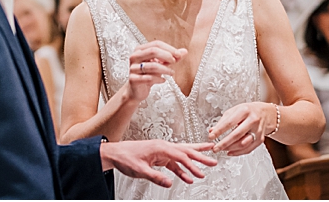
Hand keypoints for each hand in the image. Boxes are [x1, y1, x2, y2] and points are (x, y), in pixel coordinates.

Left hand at [99, 140, 216, 187]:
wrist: (114, 153)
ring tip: (207, 165)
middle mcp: (163, 146)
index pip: (181, 156)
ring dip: (194, 162)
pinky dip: (182, 170)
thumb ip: (155, 177)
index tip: (201, 172)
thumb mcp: (140, 170)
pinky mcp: (159, 157)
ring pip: (182, 155)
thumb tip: (169, 183)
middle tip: (214, 160)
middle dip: (201, 157)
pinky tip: (188, 177)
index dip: (192, 165)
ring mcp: (162, 151)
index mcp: (160, 147)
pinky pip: (174, 163)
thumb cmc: (125, 157)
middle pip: (186, 151)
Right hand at [120, 41, 184, 104]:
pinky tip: (163, 80)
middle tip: (175, 61)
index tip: (178, 54)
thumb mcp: (160, 64)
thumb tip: (184, 51)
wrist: (136, 90)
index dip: (169, 48)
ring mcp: (133, 68)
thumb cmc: (148, 74)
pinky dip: (159, 79)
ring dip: (165, 69)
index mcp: (140, 50)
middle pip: (153, 51)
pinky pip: (149, 78)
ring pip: (152, 66)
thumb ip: (171, 57)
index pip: (156, 44)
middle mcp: (135, 57)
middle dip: (167, 56)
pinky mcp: (133, 79)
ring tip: (171, 73)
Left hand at [206, 102, 275, 155]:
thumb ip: (223, 121)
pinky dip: (238, 152)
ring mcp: (258, 130)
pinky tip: (230, 152)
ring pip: (243, 144)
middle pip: (237, 135)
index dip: (219, 131)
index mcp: (245, 111)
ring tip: (222, 149)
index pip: (229, 122)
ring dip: (230, 148)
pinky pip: (248, 149)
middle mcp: (253, 120)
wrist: (266, 113)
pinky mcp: (260, 139)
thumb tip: (212, 130)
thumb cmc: (248, 111)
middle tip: (215, 148)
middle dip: (224, 143)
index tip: (211, 136)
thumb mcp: (235, 111)